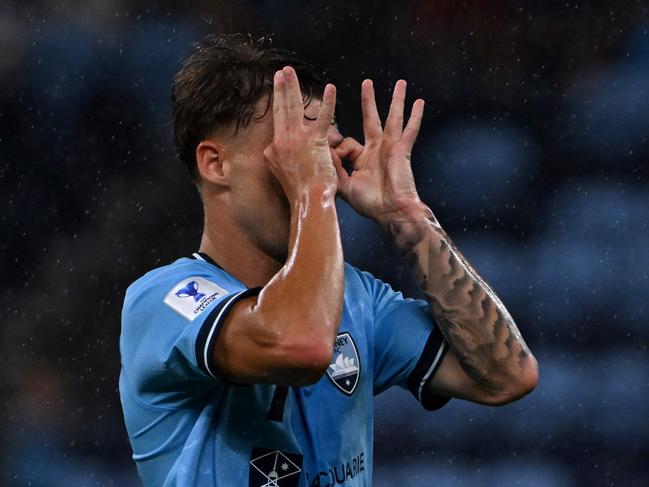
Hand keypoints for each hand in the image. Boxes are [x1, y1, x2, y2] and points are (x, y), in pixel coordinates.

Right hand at [263, 66, 337, 202]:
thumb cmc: (298, 191)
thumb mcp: (278, 171)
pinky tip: (331, 89)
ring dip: (292, 87)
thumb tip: (274, 148)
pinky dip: (327, 103)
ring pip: (294, 108)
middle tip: (280, 72)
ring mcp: (298, 140)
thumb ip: (277, 156)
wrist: (308, 201)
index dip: (277, 102)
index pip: (277, 120)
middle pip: (280, 109)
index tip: (276, 88)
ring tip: (290, 72)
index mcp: (274, 148)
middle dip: (280, 88)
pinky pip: (322, 118)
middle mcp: (282, 141)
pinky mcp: (315, 142)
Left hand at [331, 79, 425, 223]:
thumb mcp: (345, 185)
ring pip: (394, 118)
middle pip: (372, 119)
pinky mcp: (402, 150)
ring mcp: (391, 148)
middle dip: (369, 101)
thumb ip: (334, 168)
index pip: (348, 143)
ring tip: (401, 83)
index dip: (338, 149)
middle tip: (367, 83)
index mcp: (363, 159)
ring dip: (397, 100)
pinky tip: (420, 102)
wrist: (392, 212)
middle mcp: (377, 150)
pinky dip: (415, 117)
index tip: (334, 158)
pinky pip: (410, 130)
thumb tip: (322, 151)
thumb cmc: (370, 204)